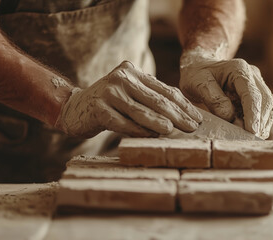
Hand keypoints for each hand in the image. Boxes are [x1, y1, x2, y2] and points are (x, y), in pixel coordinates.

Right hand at [56, 61, 201, 137]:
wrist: (74, 109)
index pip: (164, 89)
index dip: (183, 104)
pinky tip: (150, 137)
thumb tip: (183, 115)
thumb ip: (151, 98)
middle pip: (155, 99)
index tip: (198, 117)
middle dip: (177, 115)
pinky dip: (138, 131)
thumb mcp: (131, 95)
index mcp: (133, 72)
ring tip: (173, 130)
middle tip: (192, 127)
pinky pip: (122, 122)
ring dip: (158, 122)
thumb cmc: (110, 104)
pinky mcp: (98, 107)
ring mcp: (109, 91)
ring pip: (140, 110)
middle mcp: (121, 78)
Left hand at [180, 58, 272, 138]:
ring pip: (267, 106)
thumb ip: (214, 100)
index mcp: (238, 69)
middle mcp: (252, 75)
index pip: (251, 94)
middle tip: (251, 140)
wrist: (199, 66)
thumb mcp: (198, 84)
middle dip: (260, 122)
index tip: (251, 131)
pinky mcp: (256, 94)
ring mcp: (256, 84)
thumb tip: (230, 117)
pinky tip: (251, 134)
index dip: (253, 114)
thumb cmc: (197, 74)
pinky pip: (262, 110)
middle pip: (265, 100)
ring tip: (251, 139)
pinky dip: (259, 123)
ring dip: (262, 124)